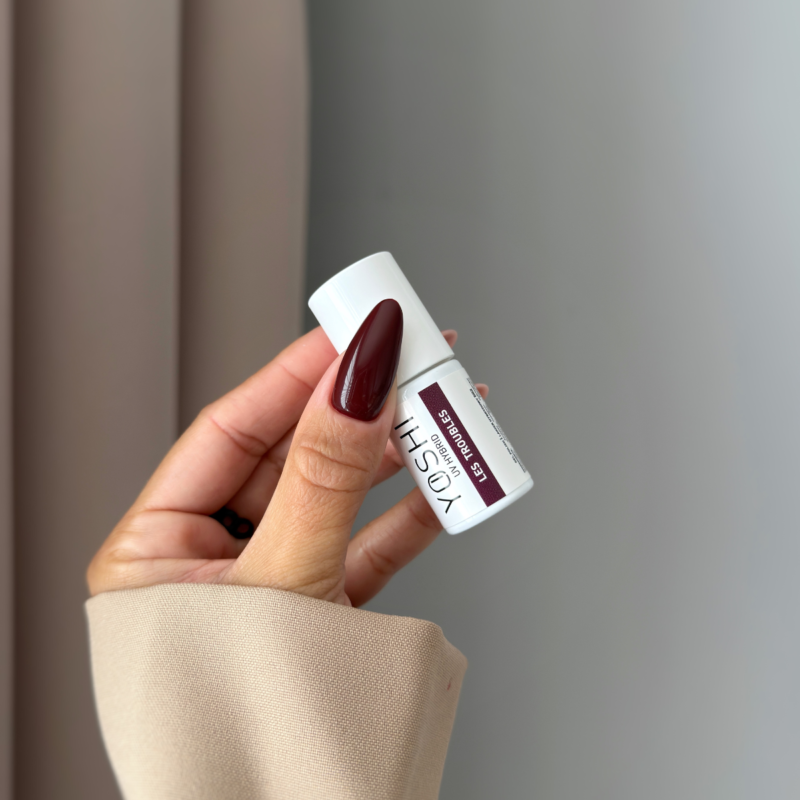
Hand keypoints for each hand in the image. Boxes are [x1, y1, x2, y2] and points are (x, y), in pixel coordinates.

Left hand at [88, 302, 487, 606]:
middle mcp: (211, 557)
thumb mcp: (280, 581)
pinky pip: (367, 549)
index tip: (356, 327)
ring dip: (396, 457)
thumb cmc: (238, 719)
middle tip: (416, 360)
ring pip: (339, 498)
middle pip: (295, 455)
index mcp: (157, 546)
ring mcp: (273, 580)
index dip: (299, 372)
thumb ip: (323, 478)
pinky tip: (445, 481)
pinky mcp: (322, 610)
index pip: (235, 427)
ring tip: (447, 411)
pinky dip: (410, 517)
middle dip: (361, 408)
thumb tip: (356, 376)